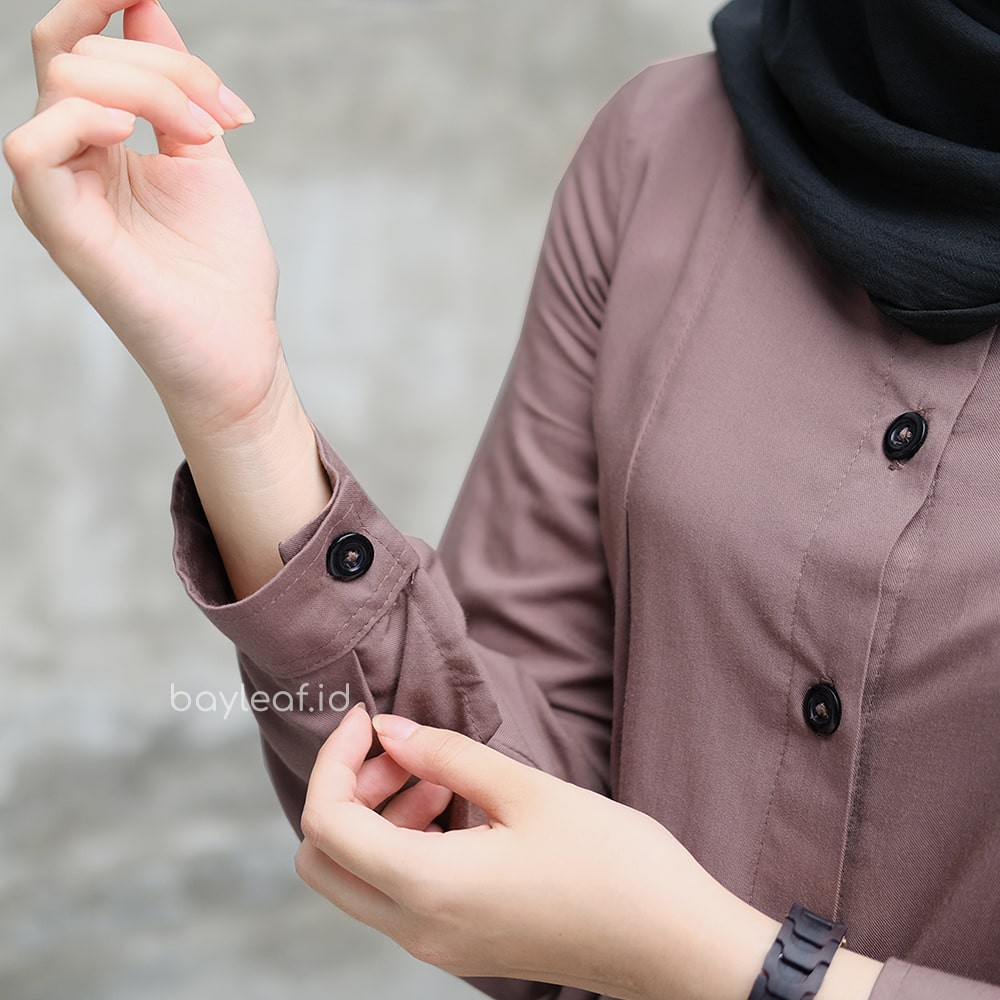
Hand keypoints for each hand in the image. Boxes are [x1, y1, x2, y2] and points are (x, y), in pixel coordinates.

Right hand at [5, 0, 280, 435]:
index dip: (108, 4)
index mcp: (96, 141)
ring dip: (152, 90)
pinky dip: (84, 120)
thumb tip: (142, 7)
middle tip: (225, 115)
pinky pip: (31, 144)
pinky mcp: (57, 227)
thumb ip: (174, 86)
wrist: (237, 343)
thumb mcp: (203, 154)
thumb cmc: (223, 265)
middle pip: (80, 53)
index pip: (76, 45)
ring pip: (66, 82)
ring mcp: (56, 193)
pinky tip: (135, 136)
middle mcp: (66, 160)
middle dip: (167, 67)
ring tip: (204, 135)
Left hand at [295, 706, 779, 999]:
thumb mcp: (528, 792)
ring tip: (439, 774)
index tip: (367, 719)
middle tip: (400, 751)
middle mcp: (418, 929)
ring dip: (376, 817)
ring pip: (357, 879)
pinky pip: (397, 895)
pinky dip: (403, 844)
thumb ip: (448, 756)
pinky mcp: (460, 945)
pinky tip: (457, 807)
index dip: (333, 760)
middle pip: (323, 861)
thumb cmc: (613, 865)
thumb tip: (389, 731)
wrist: (673, 944)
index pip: (328, 823)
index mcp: (428, 888)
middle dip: (347, 792)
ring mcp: (437, 946)